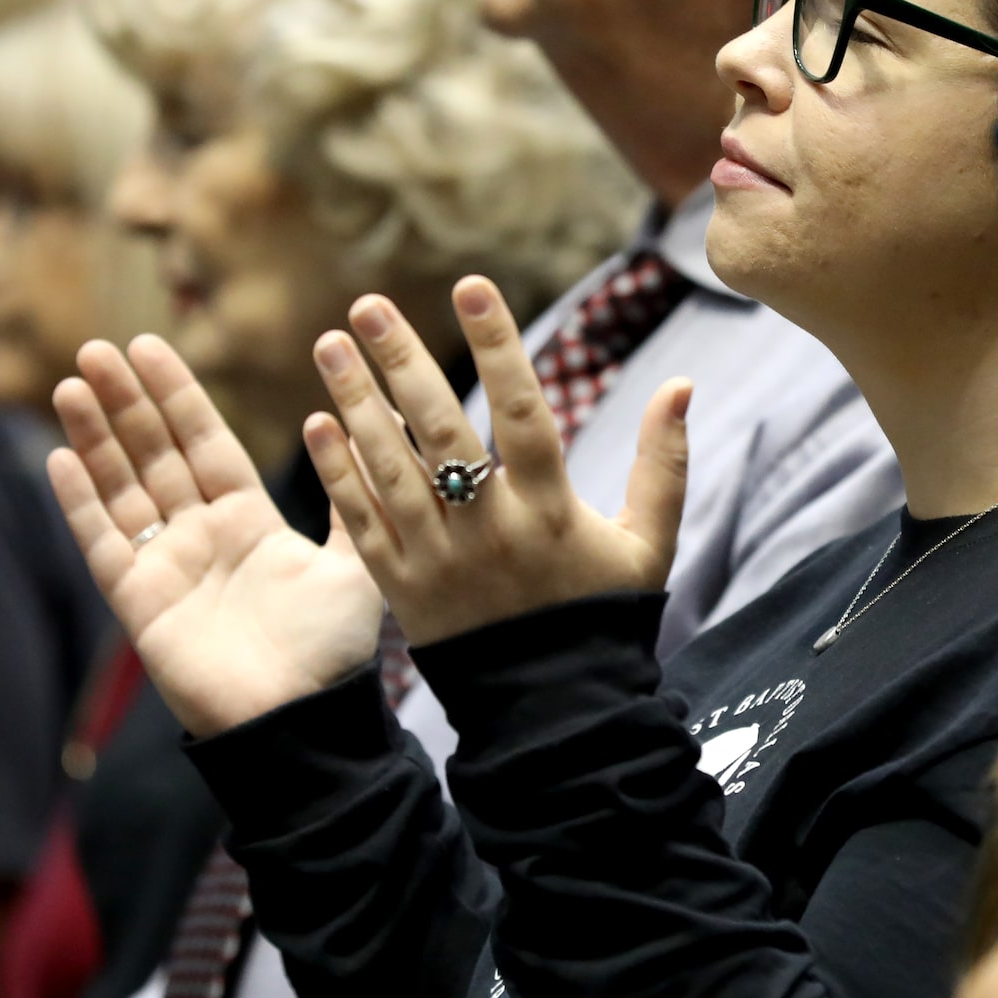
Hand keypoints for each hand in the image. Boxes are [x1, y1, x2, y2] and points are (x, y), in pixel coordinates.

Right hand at [48, 336, 385, 736]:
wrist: (298, 722)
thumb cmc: (330, 652)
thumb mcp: (354, 564)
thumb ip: (352, 498)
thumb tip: (349, 427)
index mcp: (250, 523)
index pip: (206, 443)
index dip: (177, 396)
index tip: (148, 346)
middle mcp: (201, 537)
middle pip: (155, 456)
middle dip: (127, 402)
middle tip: (96, 347)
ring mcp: (165, 568)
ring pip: (121, 489)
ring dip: (95, 439)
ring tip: (73, 385)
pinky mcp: (138, 604)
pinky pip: (102, 544)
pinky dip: (81, 503)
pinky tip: (59, 458)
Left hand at [306, 277, 688, 645]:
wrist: (554, 711)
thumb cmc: (603, 615)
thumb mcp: (649, 544)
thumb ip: (664, 464)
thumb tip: (680, 385)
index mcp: (551, 509)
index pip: (522, 411)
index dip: (497, 345)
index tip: (470, 285)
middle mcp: (490, 529)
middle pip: (441, 432)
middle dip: (403, 362)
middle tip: (367, 305)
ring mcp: (440, 560)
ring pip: (390, 470)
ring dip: (356, 403)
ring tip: (328, 345)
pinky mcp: (402, 590)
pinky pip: (362, 523)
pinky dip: (337, 473)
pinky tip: (317, 423)